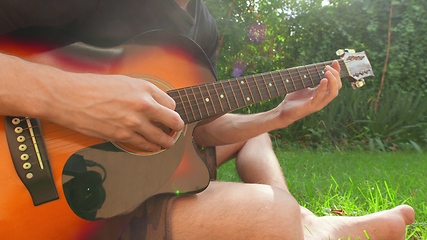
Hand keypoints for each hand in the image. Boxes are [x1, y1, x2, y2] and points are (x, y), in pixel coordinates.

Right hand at [47, 72, 184, 151]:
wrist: (70, 97)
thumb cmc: (92, 87)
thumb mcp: (123, 81)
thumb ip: (141, 92)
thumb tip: (153, 102)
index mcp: (144, 88)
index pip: (170, 103)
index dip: (170, 110)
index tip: (170, 113)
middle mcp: (142, 105)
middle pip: (173, 121)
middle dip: (177, 126)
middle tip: (177, 129)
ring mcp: (133, 122)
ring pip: (161, 137)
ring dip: (167, 141)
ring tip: (168, 142)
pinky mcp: (122, 135)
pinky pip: (144, 145)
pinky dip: (151, 147)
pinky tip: (153, 147)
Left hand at [273, 60, 341, 125]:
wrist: (283, 111)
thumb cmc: (293, 99)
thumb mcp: (303, 85)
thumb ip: (310, 78)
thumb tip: (314, 67)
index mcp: (322, 93)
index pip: (335, 82)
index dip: (337, 72)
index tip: (335, 61)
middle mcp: (322, 99)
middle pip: (337, 87)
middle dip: (335, 75)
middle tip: (327, 67)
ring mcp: (318, 103)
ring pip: (333, 93)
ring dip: (333, 81)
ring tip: (327, 72)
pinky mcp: (311, 107)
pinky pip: (320, 97)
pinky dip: (323, 88)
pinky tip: (323, 80)